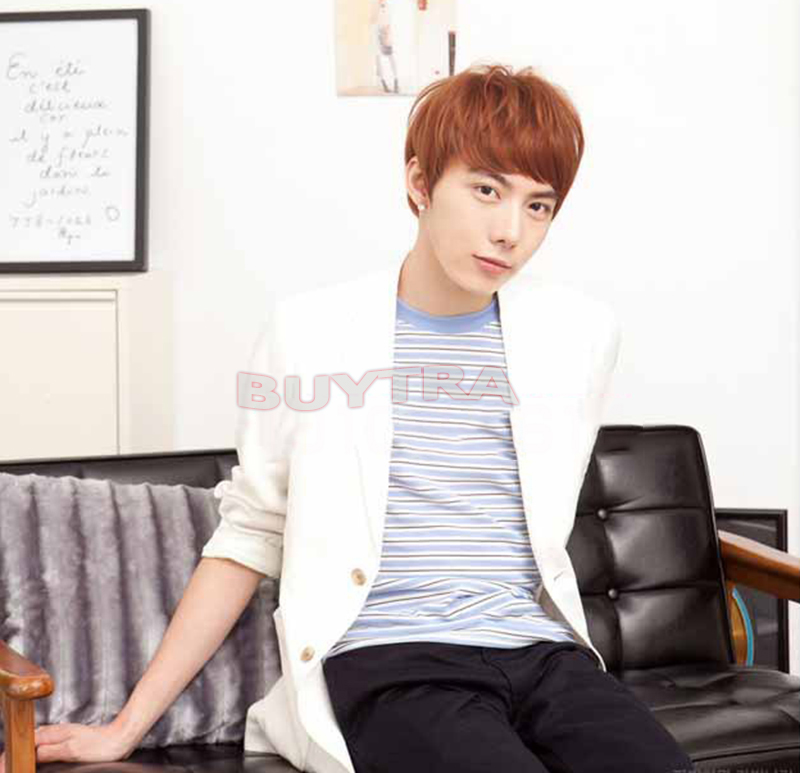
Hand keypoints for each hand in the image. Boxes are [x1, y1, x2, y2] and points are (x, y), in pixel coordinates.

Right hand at [0, 722, 134, 769]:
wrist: (121, 738)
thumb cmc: (100, 746)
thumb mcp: (73, 751)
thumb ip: (51, 751)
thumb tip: (31, 753)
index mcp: (56, 733)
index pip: (27, 741)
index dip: (14, 753)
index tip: (3, 765)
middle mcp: (58, 731)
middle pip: (30, 739)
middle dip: (16, 751)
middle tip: (5, 766)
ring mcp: (64, 734)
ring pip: (38, 740)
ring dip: (25, 749)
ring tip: (15, 761)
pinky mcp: (70, 738)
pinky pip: (47, 742)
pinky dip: (37, 748)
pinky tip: (36, 754)